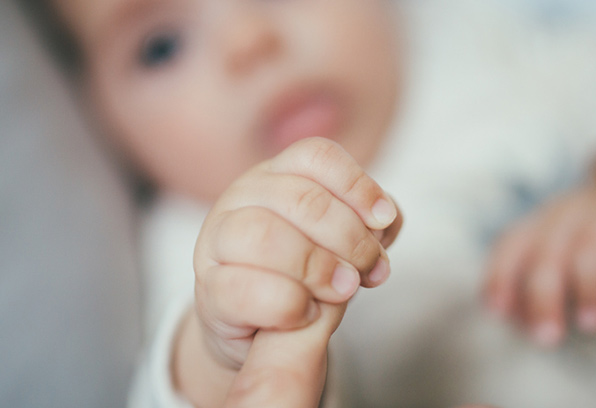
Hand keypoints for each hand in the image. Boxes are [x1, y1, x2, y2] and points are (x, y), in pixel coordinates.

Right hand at [177, 137, 402, 406]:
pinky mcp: (209, 289)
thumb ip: (370, 227)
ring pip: (264, 235)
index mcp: (277, 175)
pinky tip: (306, 313)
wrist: (257, 327)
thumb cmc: (303, 275)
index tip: (383, 219)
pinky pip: (244, 289)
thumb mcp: (340, 243)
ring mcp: (218, 241)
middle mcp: (242, 197)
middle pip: (300, 197)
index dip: (357, 185)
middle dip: (349, 237)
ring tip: (344, 290)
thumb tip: (386, 222)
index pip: (316, 156)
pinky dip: (287, 304)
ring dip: (317, 267)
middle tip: (370, 268)